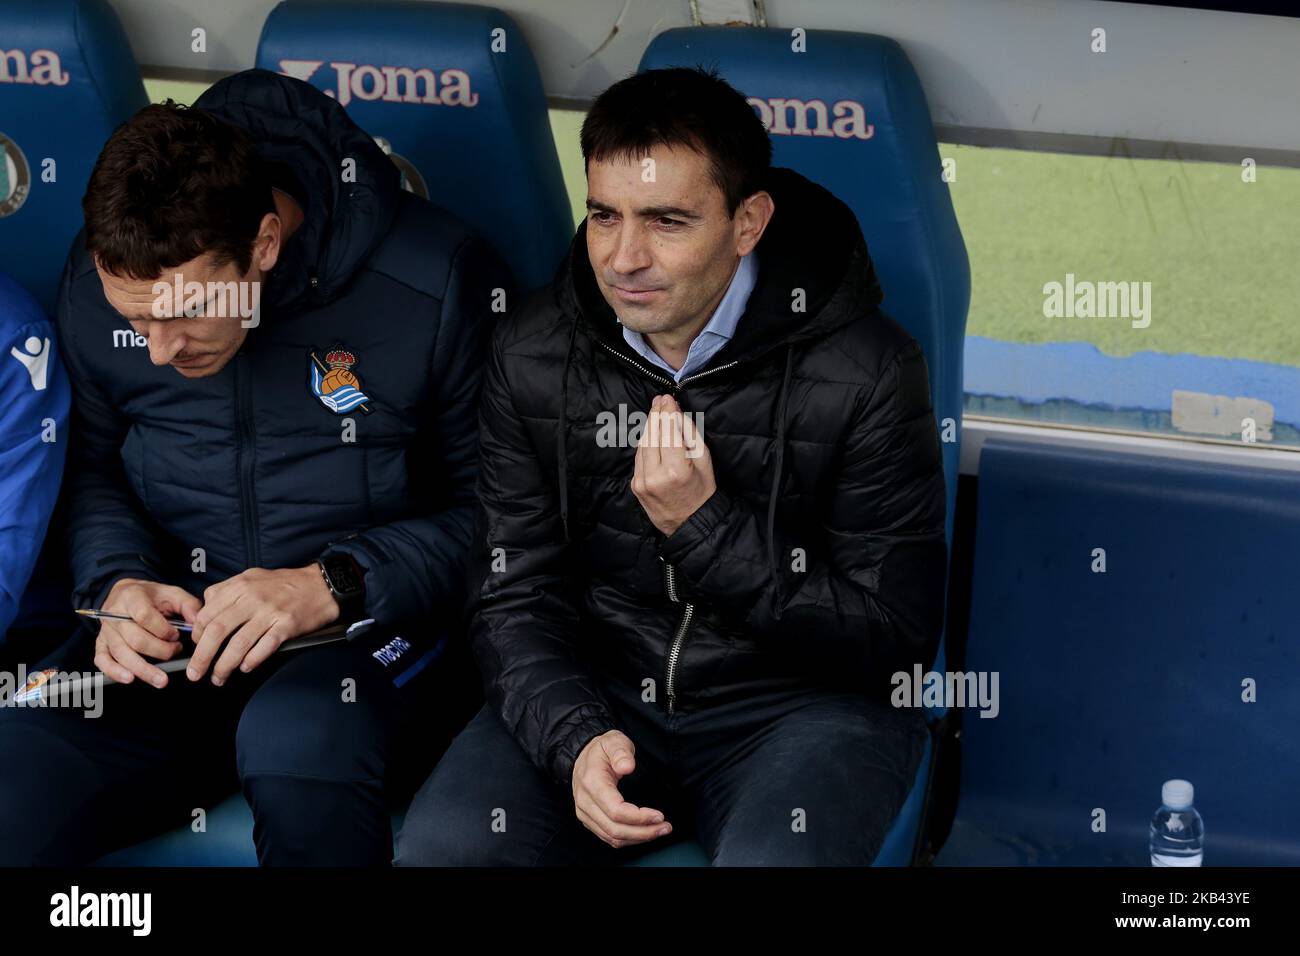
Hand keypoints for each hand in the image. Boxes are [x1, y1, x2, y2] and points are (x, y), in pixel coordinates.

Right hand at [94, 578, 201, 687]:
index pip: (144, 616)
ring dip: (143, 669)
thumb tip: (197, 624)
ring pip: (122, 654)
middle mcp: (115, 615)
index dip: (163, 630)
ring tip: (160, 680)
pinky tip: (129, 678)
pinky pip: (102, 660)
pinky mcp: (101, 643)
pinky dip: (114, 672)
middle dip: (160, 651)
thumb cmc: (151, 596)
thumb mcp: (171, 593)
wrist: (125, 594)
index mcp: (133, 598)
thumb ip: (188, 606)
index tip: (176, 635)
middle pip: (136, 640)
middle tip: (176, 652)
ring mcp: (107, 631)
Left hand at [187, 564, 338, 684]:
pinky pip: (263, 648)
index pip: (207, 614)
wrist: (321, 584)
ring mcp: (270, 612)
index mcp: (240, 586)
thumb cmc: (286, 583)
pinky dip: (251, 661)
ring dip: (224, 666)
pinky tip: (245, 667)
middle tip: (196, 672)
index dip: (197, 636)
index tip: (196, 648)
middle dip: (202, 657)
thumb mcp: (251, 577)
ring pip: (238, 644)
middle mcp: (252, 598)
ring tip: (219, 677)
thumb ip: (227, 591)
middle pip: (217, 632)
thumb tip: (206, 611)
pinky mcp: (286, 625)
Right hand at [571, 730, 671, 847]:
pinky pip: (608, 837)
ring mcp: (584, 813)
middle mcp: (585, 802)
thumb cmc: (602, 749)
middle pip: (615, 829)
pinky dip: (629, 839)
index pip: (615, 810)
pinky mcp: (588, 819)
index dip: (639, 817)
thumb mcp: (614, 741)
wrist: (583, 754)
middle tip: (665, 827)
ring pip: (612, 837)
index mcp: (592, 783)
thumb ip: (621, 752)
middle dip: (643, 832)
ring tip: (659, 831)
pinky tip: (644, 832)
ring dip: (638, 838)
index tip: (659, 816)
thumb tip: (628, 766)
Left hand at [630, 394, 715, 535]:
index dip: (667, 412)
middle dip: (656, 414)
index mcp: (676, 470)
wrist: (690, 523)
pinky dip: (645, 442)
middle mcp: (655, 476)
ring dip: (649, 426)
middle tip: (660, 399)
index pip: (667, 432)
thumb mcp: (704, 461)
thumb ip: (689, 434)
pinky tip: (652, 432)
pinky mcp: (636, 485)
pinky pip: (639, 457)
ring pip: (642, 444)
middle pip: (652, 435)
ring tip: (656, 411)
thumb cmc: (702, 491)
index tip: (668, 398)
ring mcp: (642, 482)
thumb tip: (675, 413)